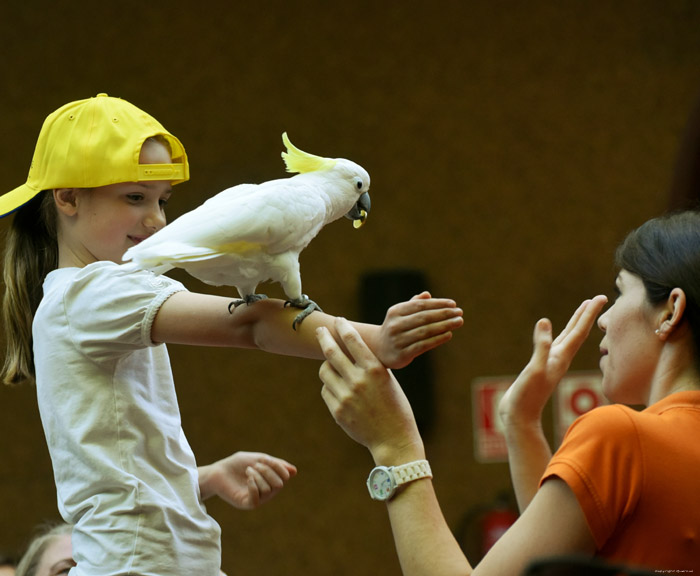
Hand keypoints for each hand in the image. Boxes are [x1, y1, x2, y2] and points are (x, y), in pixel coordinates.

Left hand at [198, 452, 296, 509]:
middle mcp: (266, 492)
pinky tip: (247, 478)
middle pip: (279, 484)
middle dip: (268, 471)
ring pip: (268, 489)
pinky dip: (253, 485)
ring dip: (257, 476)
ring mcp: (257, 499)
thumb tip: (295, 471)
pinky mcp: (246, 504)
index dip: (278, 466)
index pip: (285, 476)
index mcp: (271, 481)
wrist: (218, 471)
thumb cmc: (237, 464)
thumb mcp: (259, 459)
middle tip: (255, 465)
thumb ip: (276, 465)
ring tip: (247, 471)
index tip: (265, 459)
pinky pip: (256, 498)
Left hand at [318, 317, 424, 464]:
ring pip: (324, 371)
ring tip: (334, 366)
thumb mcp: (388, 380)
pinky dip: (330, 386)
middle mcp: (358, 380)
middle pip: (331, 351)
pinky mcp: (337, 411)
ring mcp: (346, 396)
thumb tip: (351, 348)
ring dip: (327, 365)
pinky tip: (340, 389)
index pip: (353, 340)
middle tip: (320, 330)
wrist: (393, 439)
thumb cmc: (395, 407)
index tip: (339, 321)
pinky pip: (325, 390)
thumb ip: (369, 365)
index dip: (343, 327)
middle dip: (323, 337)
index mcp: (374, 369)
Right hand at [373, 292, 462, 368]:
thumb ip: (413, 304)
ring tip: (458, 322)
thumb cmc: (396, 328)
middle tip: (460, 313)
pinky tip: (449, 334)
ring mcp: (398, 340)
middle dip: (444, 314)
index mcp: (395, 311)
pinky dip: (437, 339)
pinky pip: (423, 345)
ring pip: (425, 331)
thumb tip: (427, 295)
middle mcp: (395, 324)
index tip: (453, 304)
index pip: (420, 305)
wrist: (378, 350)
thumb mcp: (400, 314)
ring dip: (444, 326)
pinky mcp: (402, 353)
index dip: (437, 304)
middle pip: (424, 317)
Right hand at [499, 295, 607, 430]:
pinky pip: (553, 346)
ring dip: (575, 323)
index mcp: (561, 358)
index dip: (589, 314)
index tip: (601, 298)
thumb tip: (545, 322)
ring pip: (567, 339)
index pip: (579, 332)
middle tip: (598, 298)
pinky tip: (553, 333)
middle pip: (577, 333)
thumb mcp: (535, 369)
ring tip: (582, 310)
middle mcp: (559, 359)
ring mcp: (551, 364)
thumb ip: (541, 346)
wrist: (520, 417)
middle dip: (587, 315)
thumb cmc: (527, 396)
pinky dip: (557, 335)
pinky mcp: (541, 368)